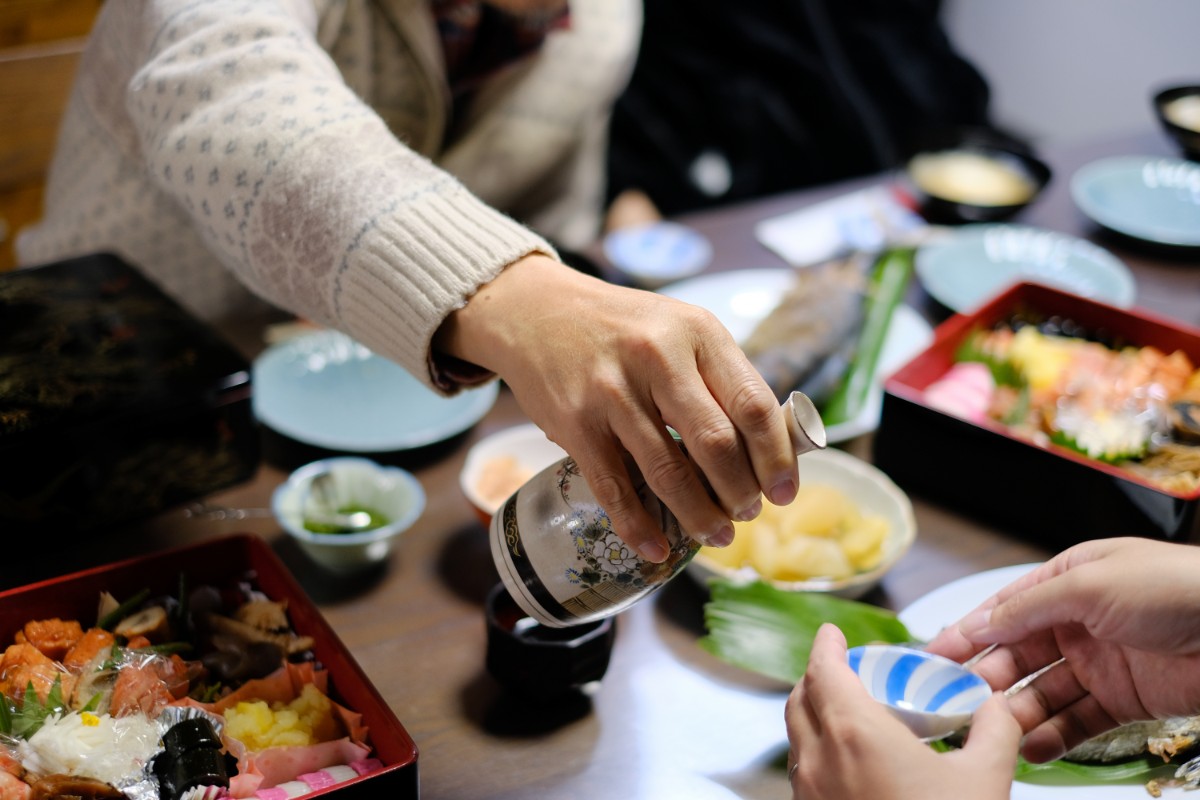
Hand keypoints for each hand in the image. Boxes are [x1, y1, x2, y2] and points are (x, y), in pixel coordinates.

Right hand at [434, 254, 799, 561]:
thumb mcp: (679, 329)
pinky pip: (614, 487)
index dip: (776, 457)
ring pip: (669, 472)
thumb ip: (718, 378)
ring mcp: (612, 392)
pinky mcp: (575, 423)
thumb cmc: (621, 328)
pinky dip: (638, 526)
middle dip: (741, 493)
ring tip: (717, 534)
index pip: (753, 404)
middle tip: (747, 514)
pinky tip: (657, 548)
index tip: (785, 492)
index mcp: (697, 332)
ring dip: (699, 515)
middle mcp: (657, 357)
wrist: (535, 312)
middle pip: (716, 444)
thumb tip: (766, 450)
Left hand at [786, 623, 1018, 799]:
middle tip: (846, 669)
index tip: (832, 633)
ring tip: (847, 713)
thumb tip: (998, 706)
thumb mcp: (986, 780)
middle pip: (801, 699)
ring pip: (798, 738)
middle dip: (818, 676)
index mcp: (854, 733)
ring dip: (814, 715)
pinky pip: (805, 774)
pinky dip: (818, 753)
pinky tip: (850, 766)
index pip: (822, 670)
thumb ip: (995, 732)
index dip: (825, 646)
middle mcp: (820, 760)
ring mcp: (810, 794)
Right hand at [926, 537, 1199, 761]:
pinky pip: (1077, 721)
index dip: (968, 632)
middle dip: (984, 677)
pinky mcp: (1123, 700)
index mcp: (1067, 580)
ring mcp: (1099, 662)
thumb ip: (1028, 607)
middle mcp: (1077, 621)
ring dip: (1013, 711)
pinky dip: (1051, 736)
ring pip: (1042, 691)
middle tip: (952, 701)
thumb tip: (978, 623)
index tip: (933, 657)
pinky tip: (1028, 748)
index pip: (1005, 609)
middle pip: (1017, 654)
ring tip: (988, 732)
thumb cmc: (1171, 587)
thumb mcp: (1087, 584)